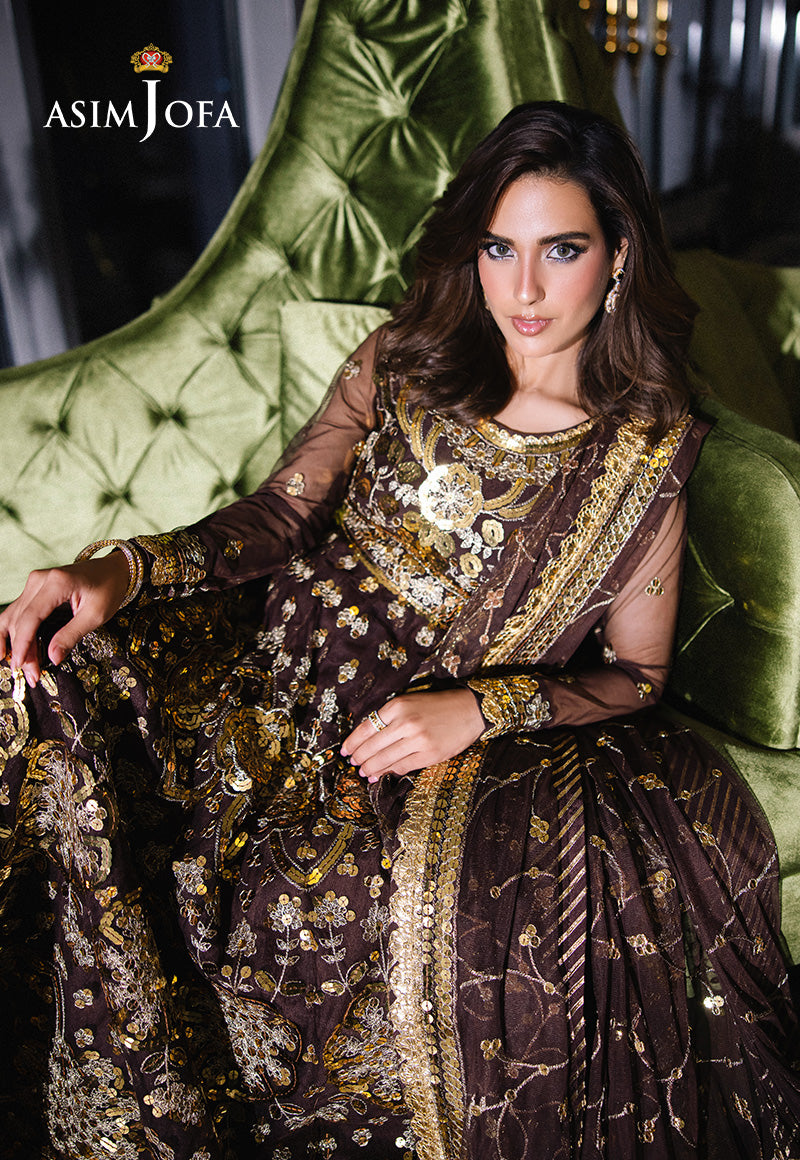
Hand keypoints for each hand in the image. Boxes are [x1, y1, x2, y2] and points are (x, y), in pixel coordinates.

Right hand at [0, 552, 131, 686]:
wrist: (113, 570)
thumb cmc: (108, 589)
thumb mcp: (95, 615)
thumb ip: (71, 635)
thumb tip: (52, 658)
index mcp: (56, 583)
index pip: (30, 618)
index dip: (23, 645)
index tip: (21, 666)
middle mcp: (39, 580)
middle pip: (20, 620)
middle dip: (22, 650)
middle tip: (31, 676)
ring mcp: (34, 583)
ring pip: (15, 617)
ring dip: (15, 643)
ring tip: (21, 667)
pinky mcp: (34, 589)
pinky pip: (18, 611)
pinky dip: (12, 631)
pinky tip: (4, 649)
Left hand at [341, 688, 484, 783]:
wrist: (469, 711)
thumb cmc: (438, 706)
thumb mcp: (410, 702)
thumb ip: (390, 717)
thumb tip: (368, 738)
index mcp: (398, 706)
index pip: (366, 728)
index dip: (352, 742)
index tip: (345, 750)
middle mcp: (406, 722)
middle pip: (372, 746)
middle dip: (359, 757)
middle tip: (353, 763)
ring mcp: (418, 740)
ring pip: (384, 759)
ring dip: (370, 768)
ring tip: (363, 771)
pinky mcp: (429, 755)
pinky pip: (402, 767)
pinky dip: (388, 772)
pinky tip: (380, 775)